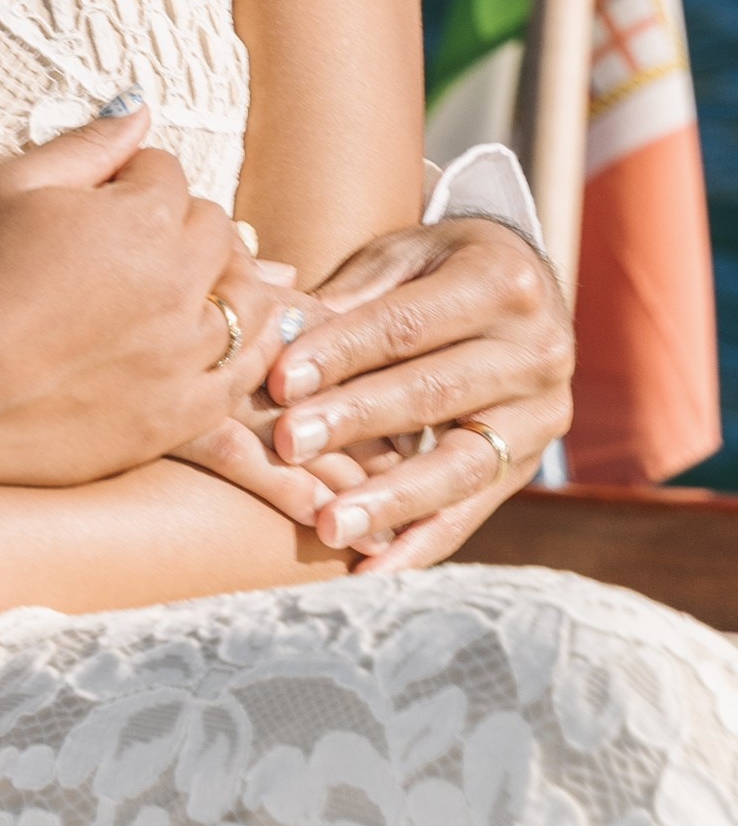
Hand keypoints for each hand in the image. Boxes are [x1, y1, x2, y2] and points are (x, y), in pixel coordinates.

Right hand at [0, 109, 290, 498]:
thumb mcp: (9, 184)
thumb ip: (87, 145)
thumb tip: (141, 109)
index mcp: (142, 222)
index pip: (168, 174)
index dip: (133, 177)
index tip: (103, 195)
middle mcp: (177, 288)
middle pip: (218, 234)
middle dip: (183, 226)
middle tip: (135, 240)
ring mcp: (182, 360)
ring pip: (249, 306)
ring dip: (226, 286)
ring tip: (186, 288)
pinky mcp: (174, 420)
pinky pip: (238, 381)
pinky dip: (237, 357)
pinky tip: (210, 347)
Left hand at [261, 216, 569, 568]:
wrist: (524, 289)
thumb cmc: (440, 266)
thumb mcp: (402, 257)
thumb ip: (351, 297)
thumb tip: (282, 339)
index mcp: (504, 281)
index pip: (408, 325)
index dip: (342, 352)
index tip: (281, 381)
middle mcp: (539, 351)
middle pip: (434, 394)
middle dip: (356, 423)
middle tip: (289, 446)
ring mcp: (544, 414)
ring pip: (461, 465)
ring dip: (391, 500)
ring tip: (329, 526)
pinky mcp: (532, 463)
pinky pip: (475, 508)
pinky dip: (424, 541)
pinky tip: (376, 568)